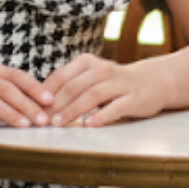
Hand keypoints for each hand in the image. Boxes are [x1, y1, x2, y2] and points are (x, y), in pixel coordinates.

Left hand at [42, 54, 170, 128]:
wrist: (153, 82)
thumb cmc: (114, 84)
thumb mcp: (91, 78)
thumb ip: (70, 85)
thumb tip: (40, 103)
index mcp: (89, 63)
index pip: (62, 76)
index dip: (46, 92)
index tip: (35, 107)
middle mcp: (104, 70)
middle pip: (74, 86)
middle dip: (56, 104)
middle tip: (44, 119)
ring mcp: (121, 84)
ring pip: (92, 95)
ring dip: (73, 110)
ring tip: (60, 123)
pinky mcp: (135, 98)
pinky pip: (116, 107)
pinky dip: (102, 115)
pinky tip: (90, 124)